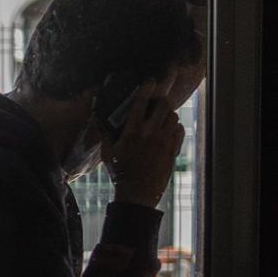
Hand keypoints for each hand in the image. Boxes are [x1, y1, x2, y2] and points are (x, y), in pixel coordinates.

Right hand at [103, 84, 185, 208]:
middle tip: (156, 102)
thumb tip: (97, 118)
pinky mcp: (173, 150)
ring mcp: (164, 142)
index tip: (149, 82)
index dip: (146, 89)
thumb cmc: (120, 172)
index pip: (141, 103)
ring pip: (173, 116)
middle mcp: (150, 134)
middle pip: (163, 105)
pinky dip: (175, 127)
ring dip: (168, 114)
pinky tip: (168, 131)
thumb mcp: (108, 153)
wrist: (138, 193)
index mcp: (132, 132)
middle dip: (160, 100)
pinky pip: (180, 130)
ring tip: (161, 118)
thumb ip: (105, 133)